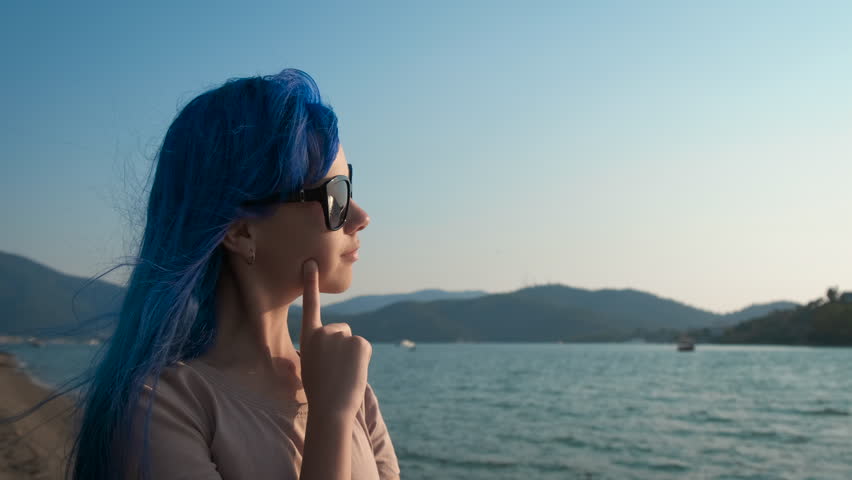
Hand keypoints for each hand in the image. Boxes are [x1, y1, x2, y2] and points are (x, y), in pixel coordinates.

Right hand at [299, 259, 371, 418]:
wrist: (330, 408)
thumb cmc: (320, 392)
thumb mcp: (313, 365)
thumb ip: (322, 348)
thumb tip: (337, 346)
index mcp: (309, 337)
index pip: (310, 305)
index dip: (310, 283)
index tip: (311, 262)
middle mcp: (324, 331)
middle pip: (341, 332)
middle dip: (342, 348)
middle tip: (335, 370)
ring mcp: (342, 335)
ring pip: (353, 342)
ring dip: (352, 356)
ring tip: (343, 373)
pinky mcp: (359, 342)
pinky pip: (364, 349)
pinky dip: (362, 361)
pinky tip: (353, 373)